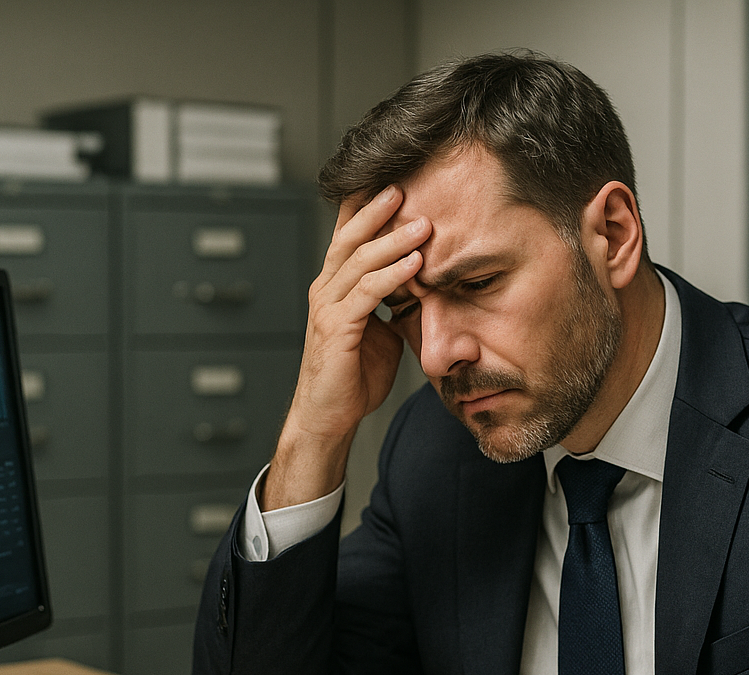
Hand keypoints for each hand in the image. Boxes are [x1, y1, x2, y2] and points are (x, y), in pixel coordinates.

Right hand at [264, 186, 430, 509]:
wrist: (329, 417)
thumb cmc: (353, 376)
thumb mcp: (379, 331)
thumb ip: (394, 303)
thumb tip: (423, 284)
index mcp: (334, 286)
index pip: (348, 236)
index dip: (368, 208)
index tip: (396, 183)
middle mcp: (325, 290)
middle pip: (349, 237)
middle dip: (377, 209)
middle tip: (405, 186)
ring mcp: (327, 308)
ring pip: (359, 261)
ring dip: (393, 239)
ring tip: (423, 224)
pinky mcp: (336, 330)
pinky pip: (366, 293)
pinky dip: (392, 275)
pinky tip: (415, 264)